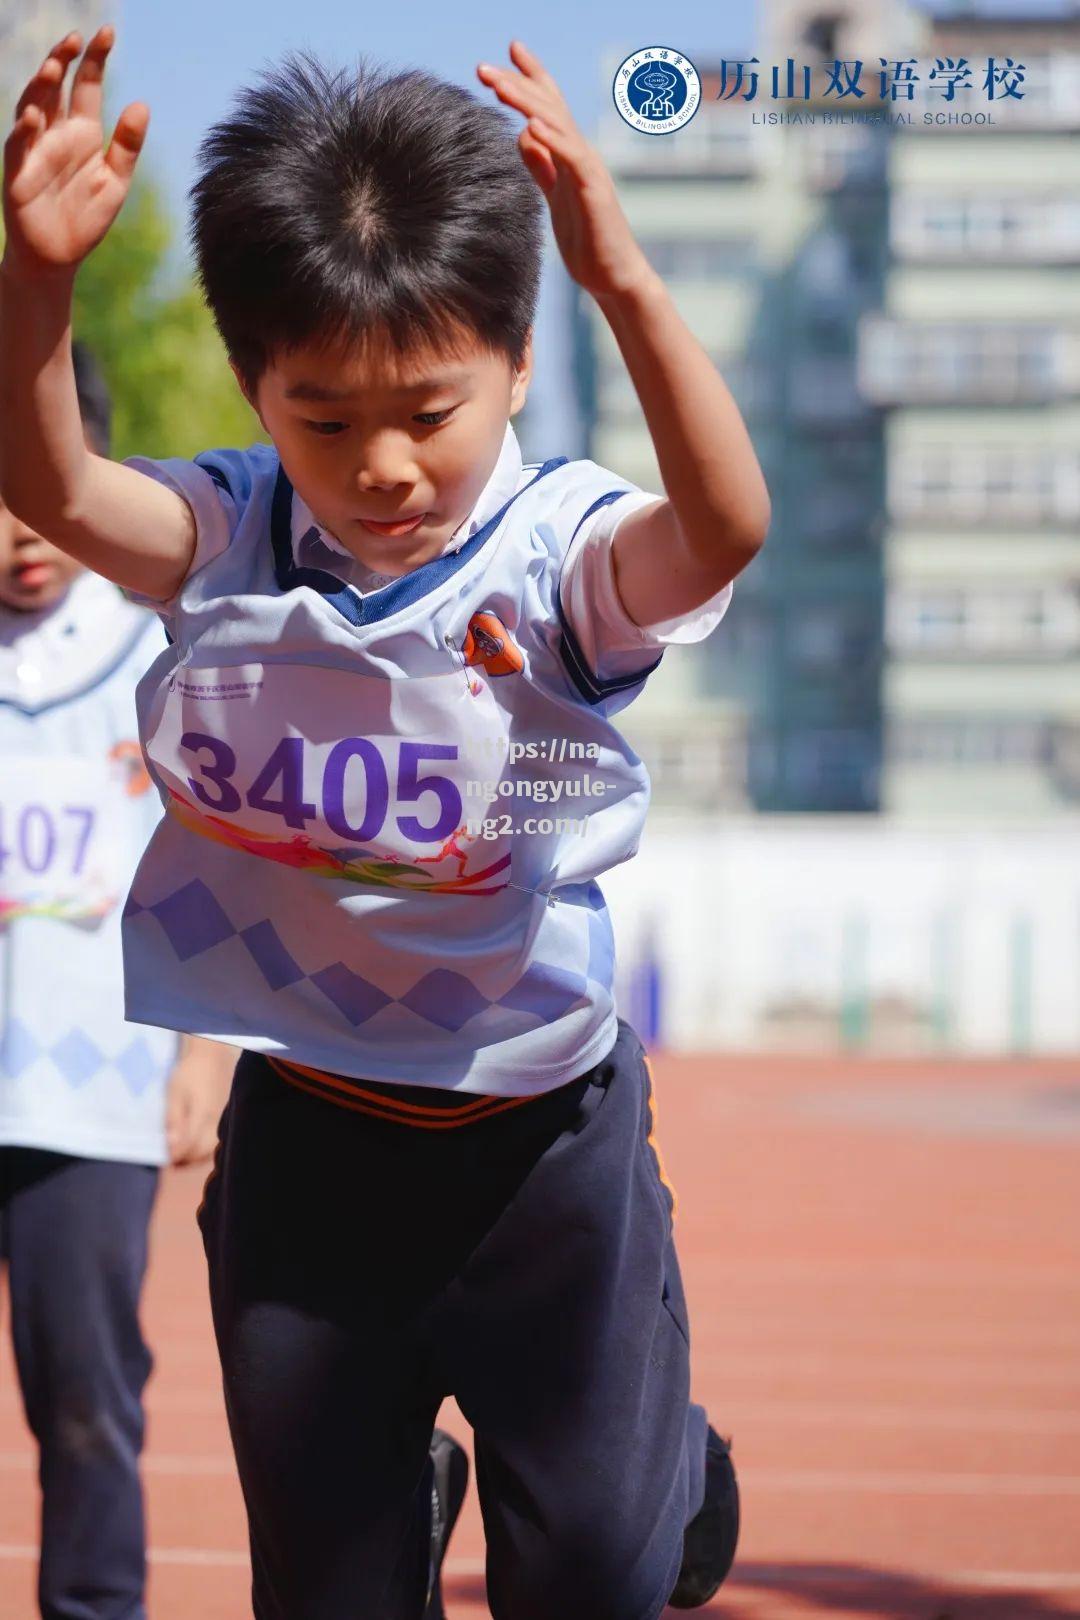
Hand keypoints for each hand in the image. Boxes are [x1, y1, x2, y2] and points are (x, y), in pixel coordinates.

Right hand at [2, 26, 147, 278]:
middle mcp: (55, 134)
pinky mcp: (18, 174)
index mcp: (82, 133)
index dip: (95, 60)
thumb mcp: (115, 182)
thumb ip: (127, 146)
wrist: (58, 258)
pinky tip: (34, 117)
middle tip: (76, 38)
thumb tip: (142, 103)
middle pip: (56, 88)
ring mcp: (34, 151)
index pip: (86, 86)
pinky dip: (24, 131)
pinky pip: (18, 148)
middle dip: (64, 61)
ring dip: (41, 86)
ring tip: (55, 65)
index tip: (108, 32)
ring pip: (33, 108)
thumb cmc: (84, 219)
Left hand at [165, 1042, 233, 1167]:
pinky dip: (203, 1149)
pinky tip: (193, 1146)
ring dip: (193, 1157)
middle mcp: (215, 1122)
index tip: (163, 1159)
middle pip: (200, 1153)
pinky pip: (215, 1142)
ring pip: (209, 1150)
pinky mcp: (224, 1120)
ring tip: (179, 1154)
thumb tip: (170, 1146)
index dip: (174, 1156)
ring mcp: (222, 1121)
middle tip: (168, 1158)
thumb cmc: (190, 1073)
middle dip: (183, 1159)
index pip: (188, 1146)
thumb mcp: (175, 1094)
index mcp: (202, 1115)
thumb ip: (174, 1120)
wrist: (211, 1058)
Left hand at [477, 42, 654, 301]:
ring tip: (498, 85)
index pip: (548, 107)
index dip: (528, 79)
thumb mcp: (556, 198)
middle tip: (482, 68)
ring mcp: (589, 170)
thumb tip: (524, 135)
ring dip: (526, 102)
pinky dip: (554, 139)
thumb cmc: (588, 242)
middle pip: (548, 107)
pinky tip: (532, 124)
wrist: (614, 276)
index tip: (506, 54)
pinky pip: (572, 158)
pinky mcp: (593, 191)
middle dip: (516, 83)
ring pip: (557, 124)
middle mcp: (580, 155)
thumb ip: (542, 167)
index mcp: (569, 156)